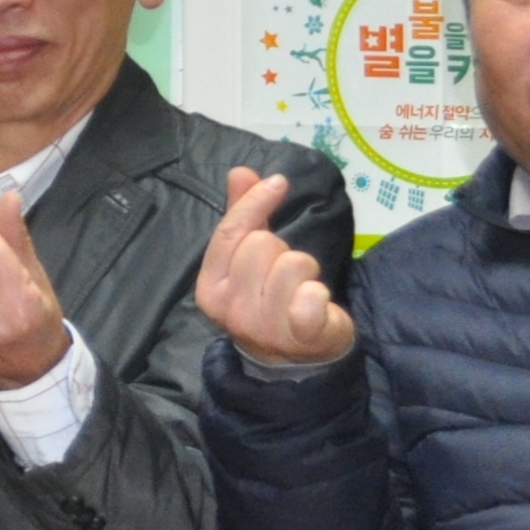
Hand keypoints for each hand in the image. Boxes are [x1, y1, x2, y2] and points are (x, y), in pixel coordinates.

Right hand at [194, 167, 355, 369]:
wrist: (294, 358)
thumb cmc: (268, 300)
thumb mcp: (248, 259)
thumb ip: (243, 215)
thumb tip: (240, 171)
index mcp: (211, 288)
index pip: (229, 233)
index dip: (254, 202)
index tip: (278, 183)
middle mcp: (230, 309)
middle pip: (261, 244)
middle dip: (282, 250)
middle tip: (285, 274)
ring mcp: (262, 325)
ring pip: (291, 263)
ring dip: (305, 270)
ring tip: (300, 289)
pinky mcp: (298, 335)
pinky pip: (310, 296)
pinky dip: (318, 293)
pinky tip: (315, 303)